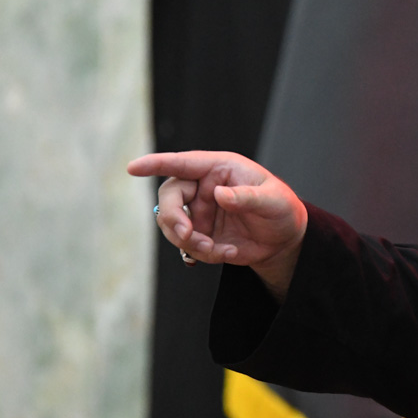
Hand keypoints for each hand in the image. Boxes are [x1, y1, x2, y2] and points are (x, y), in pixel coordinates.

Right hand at [127, 151, 306, 298]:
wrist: (284, 240)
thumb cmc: (282, 209)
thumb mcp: (274, 200)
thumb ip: (248, 197)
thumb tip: (218, 194)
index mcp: (220, 168)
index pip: (183, 163)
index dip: (156, 164)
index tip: (133, 168)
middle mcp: (204, 187)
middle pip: (170, 196)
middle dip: (173, 218)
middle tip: (187, 235)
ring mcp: (199, 211)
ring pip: (173, 224)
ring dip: (188, 241)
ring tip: (216, 250)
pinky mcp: (200, 233)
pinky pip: (187, 245)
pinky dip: (203, 254)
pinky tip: (228, 253)